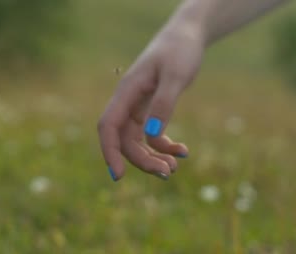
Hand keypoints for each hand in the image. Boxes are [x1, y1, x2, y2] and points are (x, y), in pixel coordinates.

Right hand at [97, 15, 205, 180]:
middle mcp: (127, 102)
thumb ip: (164, 105)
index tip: (119, 175)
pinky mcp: (150, 111)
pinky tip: (183, 151)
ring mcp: (137, 108)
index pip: (108, 126)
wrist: (187, 36)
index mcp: (127, 92)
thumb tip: (152, 137)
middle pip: (124, 141)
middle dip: (143, 160)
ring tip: (175, 167)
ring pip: (136, 143)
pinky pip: (151, 137)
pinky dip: (165, 147)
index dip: (109, 152)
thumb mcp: (176, 76)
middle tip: (168, 173)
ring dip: (153, 158)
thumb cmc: (180, 51)